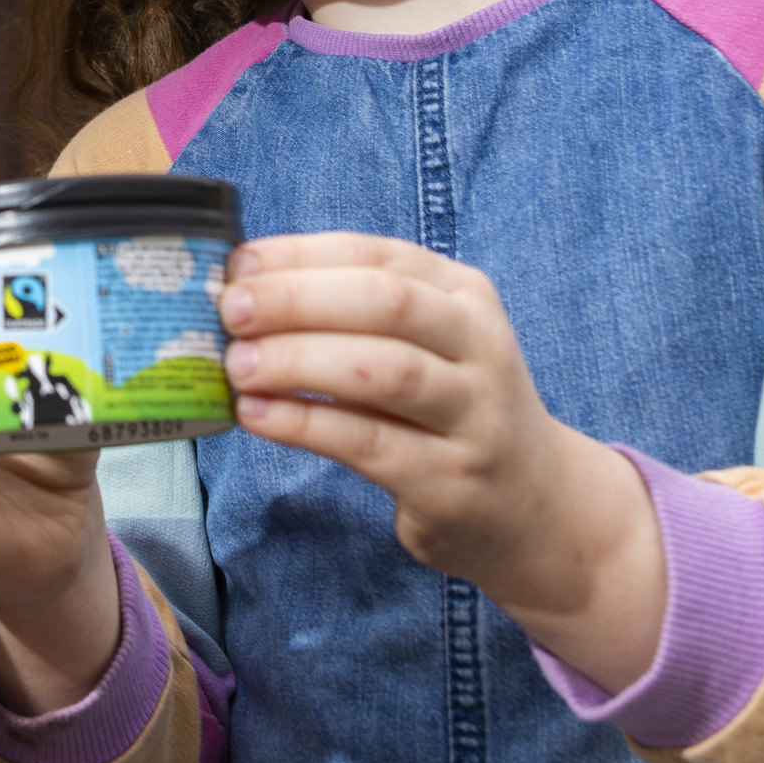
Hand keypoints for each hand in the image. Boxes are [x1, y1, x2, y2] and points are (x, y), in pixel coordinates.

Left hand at [220, 234, 664, 694]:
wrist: (533, 506)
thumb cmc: (450, 411)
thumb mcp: (429, 345)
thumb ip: (355, 315)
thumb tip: (245, 290)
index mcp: (465, 296)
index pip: (378, 255)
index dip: (301, 255)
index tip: (238, 264)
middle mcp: (480, 346)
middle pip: (385, 303)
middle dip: (297, 300)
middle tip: (230, 311)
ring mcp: (474, 416)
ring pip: (382, 371)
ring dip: (298, 362)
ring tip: (238, 365)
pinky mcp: (452, 481)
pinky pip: (369, 443)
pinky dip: (304, 424)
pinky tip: (256, 416)